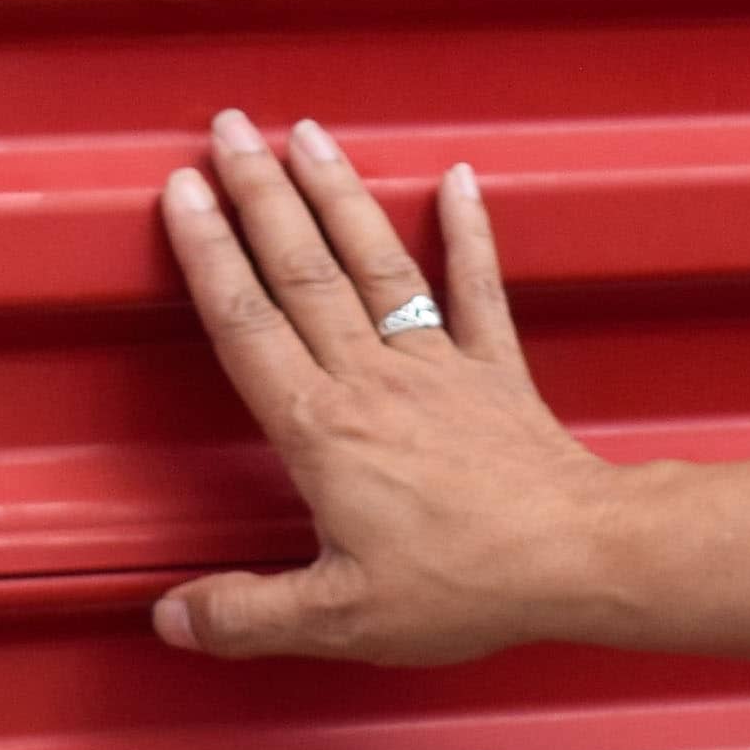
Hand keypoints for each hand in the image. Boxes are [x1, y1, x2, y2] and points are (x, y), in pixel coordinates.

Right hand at [151, 110, 619, 664]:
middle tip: (228, 128)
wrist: (577, 557)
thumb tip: (171, 619)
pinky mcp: (496, 371)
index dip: (208, 254)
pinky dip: (470, 231)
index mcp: (321, 430)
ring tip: (306, 132)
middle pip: (303, 268)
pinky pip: (479, 287)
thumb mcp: (339, 620)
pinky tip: (460, 179)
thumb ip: (247, 616)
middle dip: (260, 192)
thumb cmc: (465, 585)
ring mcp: (439, 365)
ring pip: (377, 260)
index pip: (246, 324)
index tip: (181, 192)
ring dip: (339, 192)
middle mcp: (373, 378)